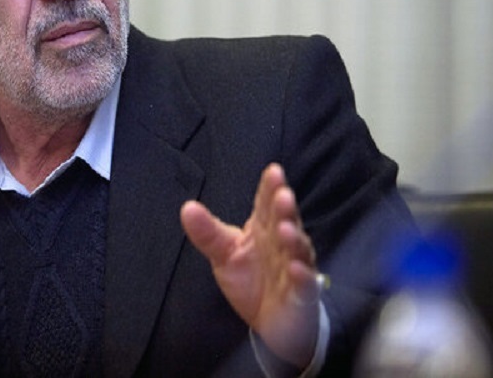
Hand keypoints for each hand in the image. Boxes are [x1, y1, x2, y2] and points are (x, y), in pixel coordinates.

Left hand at [180, 163, 321, 368]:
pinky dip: (302, 276)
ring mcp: (295, 266)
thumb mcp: (224, 254)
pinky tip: (296, 269)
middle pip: (286, 221)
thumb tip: (187, 207)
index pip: (267, 203)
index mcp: (264, 227)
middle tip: (282, 195)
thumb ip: (207, 233)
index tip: (273, 171)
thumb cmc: (250, 278)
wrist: (269, 320)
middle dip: (285, 209)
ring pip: (298, 249)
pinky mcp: (302, 294)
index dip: (270, 188)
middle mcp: (283, 242)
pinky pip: (305, 284)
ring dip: (294, 239)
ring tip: (285, 230)